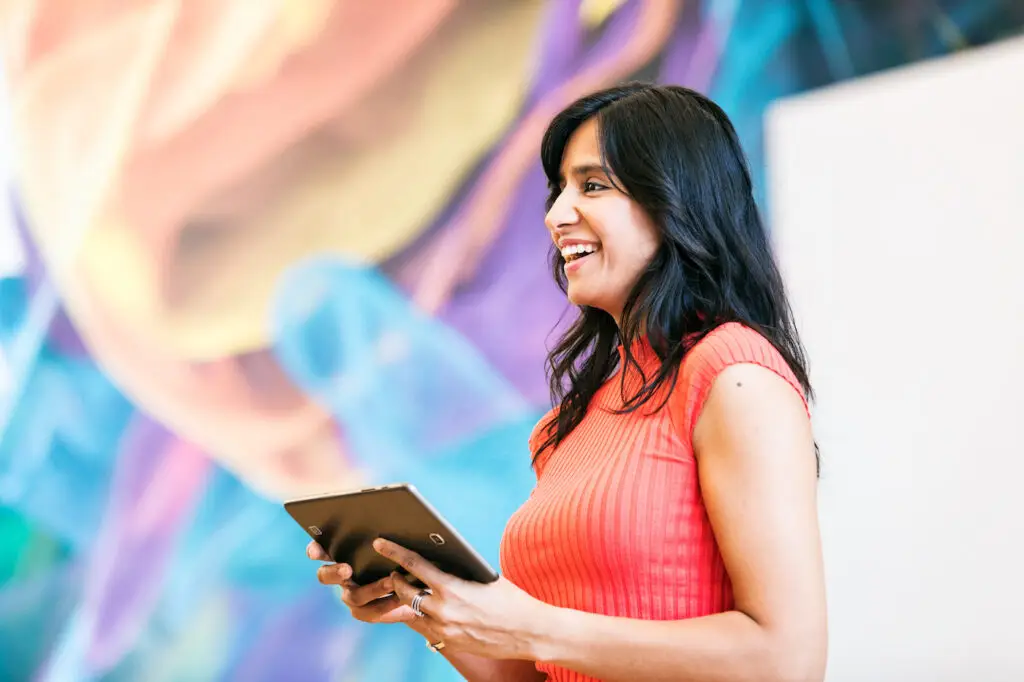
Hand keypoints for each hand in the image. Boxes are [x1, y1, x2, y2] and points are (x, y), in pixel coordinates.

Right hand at [307, 541, 417, 624]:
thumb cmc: (405, 554)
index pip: (320, 550)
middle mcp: (341, 576)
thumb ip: (390, 532)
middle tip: (347, 569)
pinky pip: (372, 611)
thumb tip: (391, 517)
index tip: (315, 551)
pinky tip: (402, 596)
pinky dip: (387, 603)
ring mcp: (351, 595)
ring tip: (391, 581)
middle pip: (325, 575)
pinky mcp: (366, 612)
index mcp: (342, 553)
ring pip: (353, 596)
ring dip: (373, 588)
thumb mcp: (398, 540)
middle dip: (334, 572)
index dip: (315, 550)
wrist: (418, 584)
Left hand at [372, 538, 551, 660]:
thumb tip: (437, 560)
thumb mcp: (484, 577)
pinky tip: (427, 607)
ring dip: (408, 597)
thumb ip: (457, 571)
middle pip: (405, 590)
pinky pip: (425, 626)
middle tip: (396, 570)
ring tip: (409, 587)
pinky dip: (423, 614)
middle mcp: (442, 610)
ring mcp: (443, 629)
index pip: (413, 564)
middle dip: (397, 578)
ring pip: (412, 610)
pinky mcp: (448, 642)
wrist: (528, 632)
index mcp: (451, 587)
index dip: (394, 551)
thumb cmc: (511, 599)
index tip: (380, 543)